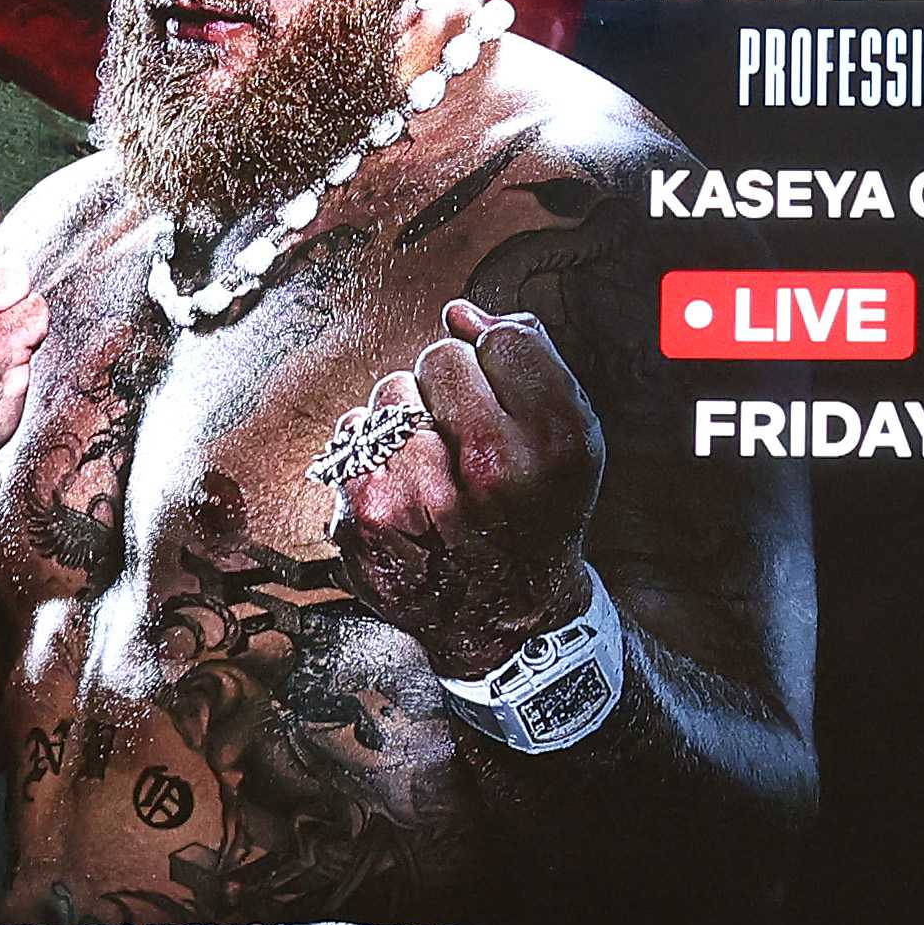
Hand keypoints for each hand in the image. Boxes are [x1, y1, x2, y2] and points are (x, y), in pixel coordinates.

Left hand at [324, 297, 600, 676]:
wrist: (502, 613)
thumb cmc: (536, 510)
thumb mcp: (571, 437)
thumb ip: (530, 358)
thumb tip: (460, 311)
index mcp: (554, 443)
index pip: (504, 340)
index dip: (500, 362)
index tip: (503, 398)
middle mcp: (492, 469)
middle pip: (443, 357)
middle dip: (452, 385)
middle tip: (466, 435)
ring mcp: (424, 496)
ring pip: (392, 389)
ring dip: (408, 414)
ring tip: (433, 460)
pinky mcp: (368, 518)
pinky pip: (352, 429)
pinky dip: (370, 447)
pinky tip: (400, 480)